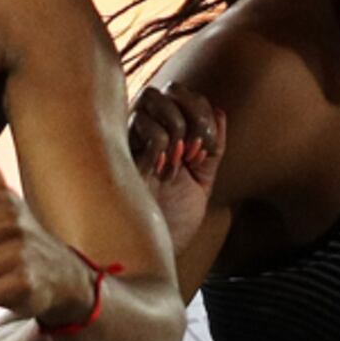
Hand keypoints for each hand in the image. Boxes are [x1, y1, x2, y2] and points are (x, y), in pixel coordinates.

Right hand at [129, 84, 223, 261]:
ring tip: (176, 162)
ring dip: (176, 127)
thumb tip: (220, 111)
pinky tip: (160, 170)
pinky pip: (145, 126)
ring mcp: (130, 139)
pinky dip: (161, 144)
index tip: (205, 150)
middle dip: (192, 113)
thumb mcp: (202, 180)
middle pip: (167, 89)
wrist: (156, 251)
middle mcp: (144, 132)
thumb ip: (213, 148)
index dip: (201, 112)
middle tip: (195, 151)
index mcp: (165, 135)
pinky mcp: (119, 153)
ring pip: (151, 98)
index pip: (182, 95)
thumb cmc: (174, 220)